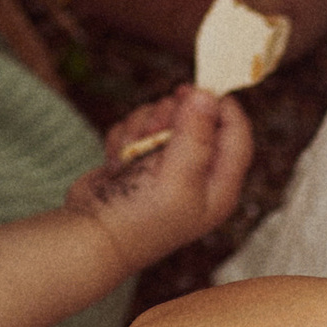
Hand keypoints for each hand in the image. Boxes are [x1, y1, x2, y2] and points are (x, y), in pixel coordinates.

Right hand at [63, 85, 250, 275]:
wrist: (90, 238)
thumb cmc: (139, 220)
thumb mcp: (177, 179)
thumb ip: (196, 135)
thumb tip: (208, 95)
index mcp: (218, 184)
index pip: (236, 135)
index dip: (223, 108)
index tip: (199, 89)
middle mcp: (196, 173)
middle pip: (197, 118)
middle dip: (171, 117)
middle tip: (154, 131)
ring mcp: (164, 165)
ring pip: (162, 118)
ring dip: (143, 127)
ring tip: (132, 153)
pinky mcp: (136, 159)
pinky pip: (136, 127)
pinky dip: (124, 138)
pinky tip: (118, 162)